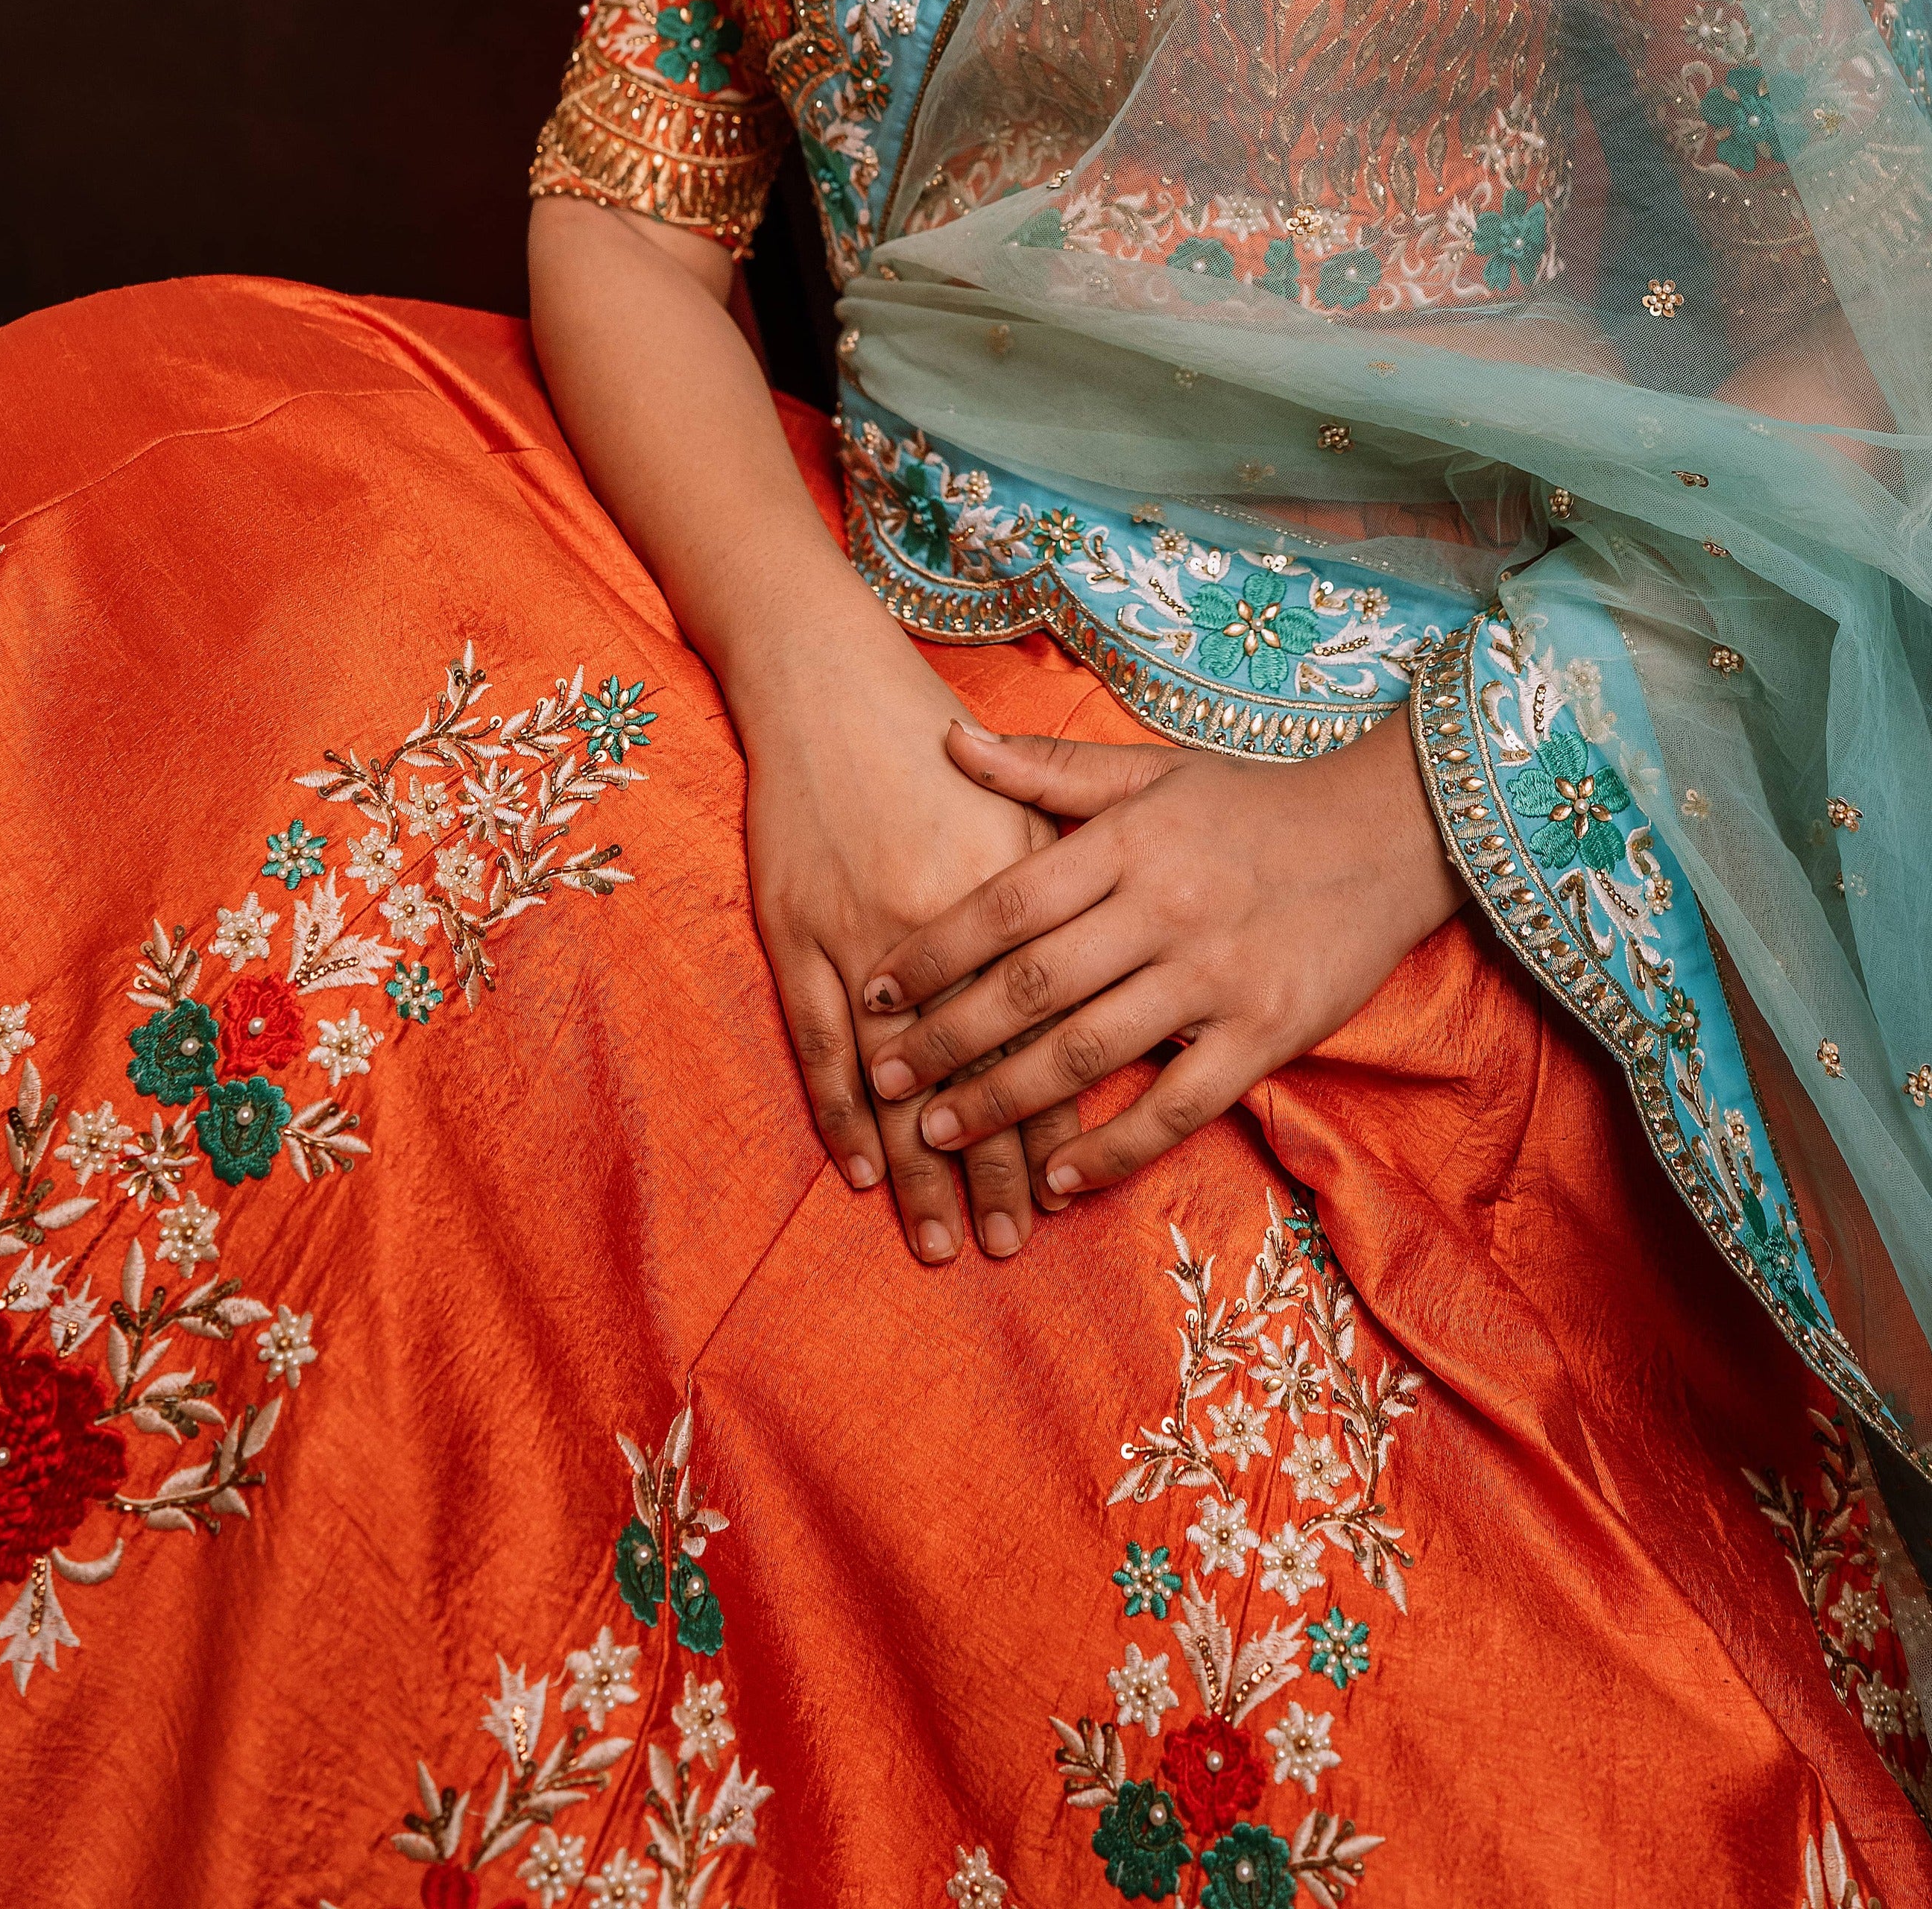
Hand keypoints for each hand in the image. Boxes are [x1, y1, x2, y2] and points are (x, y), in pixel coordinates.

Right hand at [735, 635, 1084, 1264]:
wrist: (830, 686)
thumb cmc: (935, 744)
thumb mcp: (1032, 805)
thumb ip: (1082, 885)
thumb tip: (1133, 967)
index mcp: (1019, 897)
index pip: (1048, 1031)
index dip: (1057, 1118)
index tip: (1066, 1190)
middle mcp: (947, 929)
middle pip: (979, 1073)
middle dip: (992, 1167)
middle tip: (1004, 1245)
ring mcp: (865, 936)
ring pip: (900, 1080)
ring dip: (918, 1167)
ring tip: (937, 1240)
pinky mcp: (799, 933)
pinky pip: (821, 1044)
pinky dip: (840, 1113)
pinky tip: (858, 1170)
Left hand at [857, 710, 1465, 1194]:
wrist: (1389, 832)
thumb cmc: (1254, 803)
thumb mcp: (1153, 769)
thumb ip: (1048, 769)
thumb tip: (949, 739)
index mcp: (1128, 843)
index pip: (1005, 902)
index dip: (931, 953)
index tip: (872, 993)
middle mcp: (1164, 909)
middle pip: (1030, 988)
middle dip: (944, 1041)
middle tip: (882, 1081)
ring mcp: (1216, 978)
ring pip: (1087, 1053)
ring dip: (1003, 1103)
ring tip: (938, 1138)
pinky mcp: (1266, 1034)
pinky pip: (1176, 1107)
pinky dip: (1114, 1151)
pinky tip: (1059, 1178)